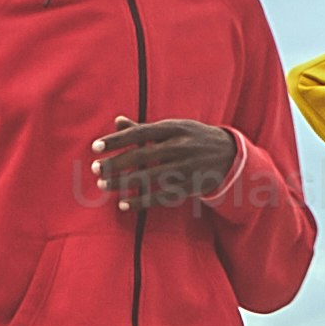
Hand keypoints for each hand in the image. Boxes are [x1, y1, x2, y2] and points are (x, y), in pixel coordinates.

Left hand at [92, 118, 243, 211]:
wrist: (229, 154)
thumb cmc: (192, 138)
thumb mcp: (173, 127)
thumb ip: (144, 128)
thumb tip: (116, 121)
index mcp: (174, 128)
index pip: (140, 133)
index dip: (117, 140)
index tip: (95, 147)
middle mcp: (180, 147)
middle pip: (142, 156)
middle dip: (116, 163)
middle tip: (95, 169)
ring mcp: (186, 168)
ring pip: (149, 178)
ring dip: (123, 182)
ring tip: (103, 185)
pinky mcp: (190, 187)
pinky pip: (161, 197)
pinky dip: (141, 201)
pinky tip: (123, 204)